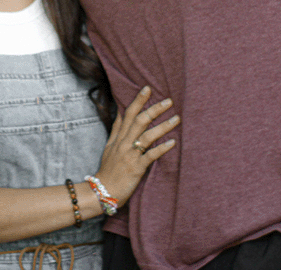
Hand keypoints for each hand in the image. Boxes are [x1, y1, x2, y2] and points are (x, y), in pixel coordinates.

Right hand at [93, 86, 178, 206]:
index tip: (147, 89)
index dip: (138, 101)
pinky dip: (161, 148)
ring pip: (147, 136)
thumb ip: (117, 129)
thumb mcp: (109, 146)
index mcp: (118, 137)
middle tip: (169, 101)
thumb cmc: (108, 169)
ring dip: (163, 126)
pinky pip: (150, 156)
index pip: (128, 114)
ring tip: (176, 118)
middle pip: (140, 121)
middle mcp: (124, 143)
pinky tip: (172, 142)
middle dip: (154, 109)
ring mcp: (130, 155)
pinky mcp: (136, 168)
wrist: (104, 191)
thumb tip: (121, 112)